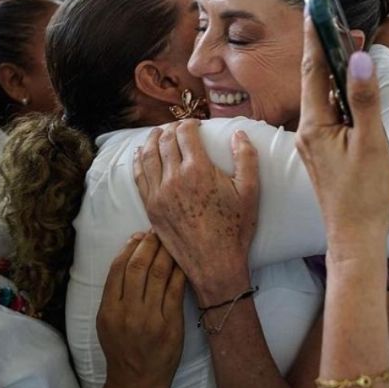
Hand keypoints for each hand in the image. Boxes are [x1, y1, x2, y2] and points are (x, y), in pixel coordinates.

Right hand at [95, 233, 185, 387]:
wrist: (137, 380)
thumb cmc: (123, 348)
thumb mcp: (107, 322)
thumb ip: (115, 293)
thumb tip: (130, 256)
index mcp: (108, 310)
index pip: (118, 268)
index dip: (129, 247)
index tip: (139, 235)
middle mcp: (128, 312)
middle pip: (138, 267)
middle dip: (149, 244)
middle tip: (158, 232)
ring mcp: (150, 318)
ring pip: (158, 274)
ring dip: (166, 253)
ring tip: (171, 240)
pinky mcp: (170, 324)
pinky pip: (176, 289)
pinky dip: (179, 271)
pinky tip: (183, 261)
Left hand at [133, 120, 258, 304]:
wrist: (215, 263)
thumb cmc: (235, 229)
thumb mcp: (250, 192)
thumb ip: (246, 158)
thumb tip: (239, 134)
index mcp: (198, 170)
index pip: (185, 134)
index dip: (189, 124)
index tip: (195, 124)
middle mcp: (174, 178)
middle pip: (165, 141)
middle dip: (171, 129)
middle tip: (177, 127)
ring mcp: (158, 193)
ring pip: (148, 155)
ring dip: (151, 140)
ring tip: (157, 134)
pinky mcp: (151, 207)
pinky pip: (139, 177)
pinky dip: (138, 161)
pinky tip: (140, 154)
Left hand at [296, 9, 388, 257]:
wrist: (355, 237)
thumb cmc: (365, 195)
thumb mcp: (370, 143)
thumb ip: (364, 98)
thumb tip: (359, 58)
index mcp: (314, 127)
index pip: (313, 70)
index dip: (316, 37)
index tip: (317, 8)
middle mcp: (307, 132)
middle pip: (315, 80)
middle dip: (327, 48)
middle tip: (337, 17)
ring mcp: (314, 144)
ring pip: (323, 97)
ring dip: (335, 71)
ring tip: (348, 42)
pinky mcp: (323, 153)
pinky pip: (329, 114)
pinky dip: (341, 95)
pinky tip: (352, 87)